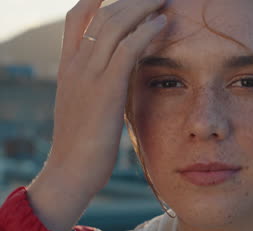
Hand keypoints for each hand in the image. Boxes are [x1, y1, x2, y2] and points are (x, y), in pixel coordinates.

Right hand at [27, 0, 166, 230]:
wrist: (70, 171)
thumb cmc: (84, 143)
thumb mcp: (86, 106)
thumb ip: (99, 84)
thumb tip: (119, 75)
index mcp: (69, 66)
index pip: (77, 18)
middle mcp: (76, 64)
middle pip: (102, 14)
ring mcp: (88, 75)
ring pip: (114, 25)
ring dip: (142, 7)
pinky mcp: (105, 89)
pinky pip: (127, 49)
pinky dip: (146, 32)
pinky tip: (163, 22)